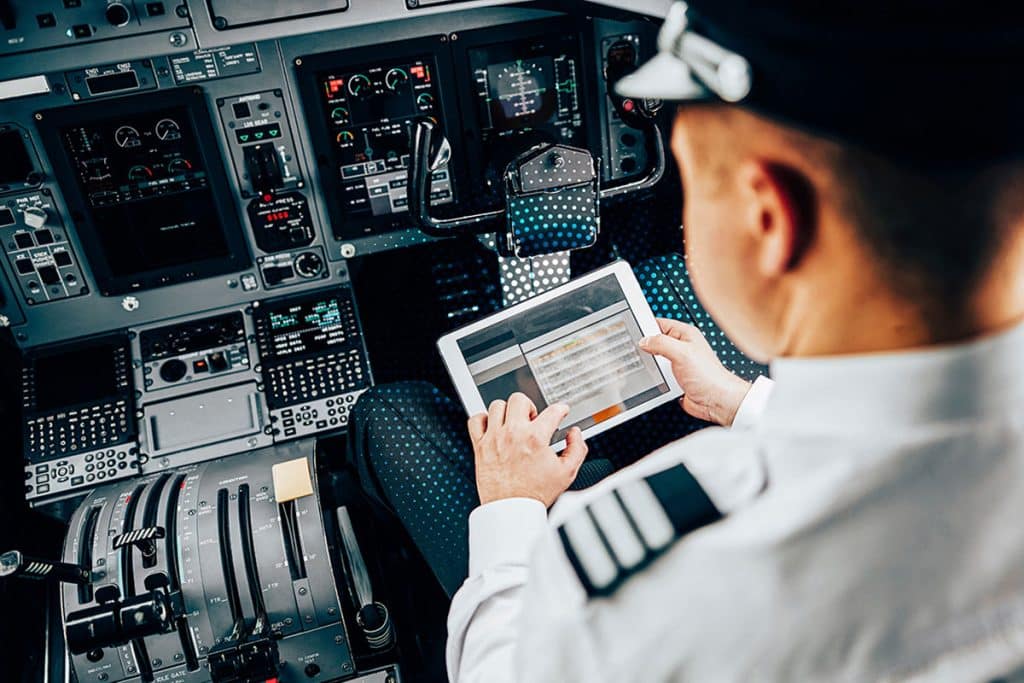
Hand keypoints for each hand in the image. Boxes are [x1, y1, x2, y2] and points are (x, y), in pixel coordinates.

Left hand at [468, 393, 588, 506]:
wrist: (512, 511)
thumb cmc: (536, 494)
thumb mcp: (567, 473)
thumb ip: (577, 449)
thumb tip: (575, 434)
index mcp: (535, 438)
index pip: (551, 411)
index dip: (560, 409)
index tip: (560, 411)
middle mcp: (513, 434)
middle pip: (519, 399)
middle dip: (529, 406)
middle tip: (532, 419)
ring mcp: (494, 438)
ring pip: (496, 406)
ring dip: (507, 412)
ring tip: (513, 423)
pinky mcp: (480, 446)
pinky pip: (475, 420)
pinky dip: (483, 420)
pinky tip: (492, 427)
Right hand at [639, 319, 751, 425]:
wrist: (717, 401)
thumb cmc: (709, 376)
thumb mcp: (682, 353)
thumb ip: (661, 343)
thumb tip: (645, 341)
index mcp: (685, 335)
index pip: (660, 324)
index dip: (646, 327)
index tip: (633, 332)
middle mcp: (682, 347)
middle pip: (655, 342)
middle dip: (646, 348)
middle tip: (636, 351)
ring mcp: (678, 363)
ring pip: (656, 360)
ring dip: (651, 365)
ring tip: (646, 367)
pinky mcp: (676, 378)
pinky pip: (659, 375)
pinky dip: (655, 377)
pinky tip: (654, 379)